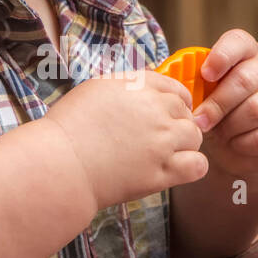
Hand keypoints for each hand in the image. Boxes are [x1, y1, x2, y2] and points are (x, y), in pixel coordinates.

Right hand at [47, 70, 207, 211]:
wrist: (59, 164)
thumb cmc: (67, 128)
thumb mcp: (95, 90)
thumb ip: (126, 86)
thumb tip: (143, 88)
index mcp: (138, 86)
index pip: (174, 88)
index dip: (175, 101)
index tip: (168, 112)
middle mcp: (154, 110)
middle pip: (186, 111)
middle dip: (176, 122)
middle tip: (159, 136)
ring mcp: (161, 141)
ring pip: (195, 137)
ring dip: (185, 144)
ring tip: (167, 154)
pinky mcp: (162, 172)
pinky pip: (197, 165)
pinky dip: (192, 167)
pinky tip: (177, 169)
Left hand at [190, 30, 257, 178]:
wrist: (239, 149)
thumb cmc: (218, 114)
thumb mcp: (205, 94)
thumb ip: (191, 82)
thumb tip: (161, 78)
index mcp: (248, 54)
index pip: (239, 42)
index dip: (221, 56)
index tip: (205, 74)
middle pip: (245, 80)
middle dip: (217, 104)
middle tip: (200, 121)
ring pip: (256, 109)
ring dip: (230, 127)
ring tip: (220, 134)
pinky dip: (244, 144)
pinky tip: (237, 143)